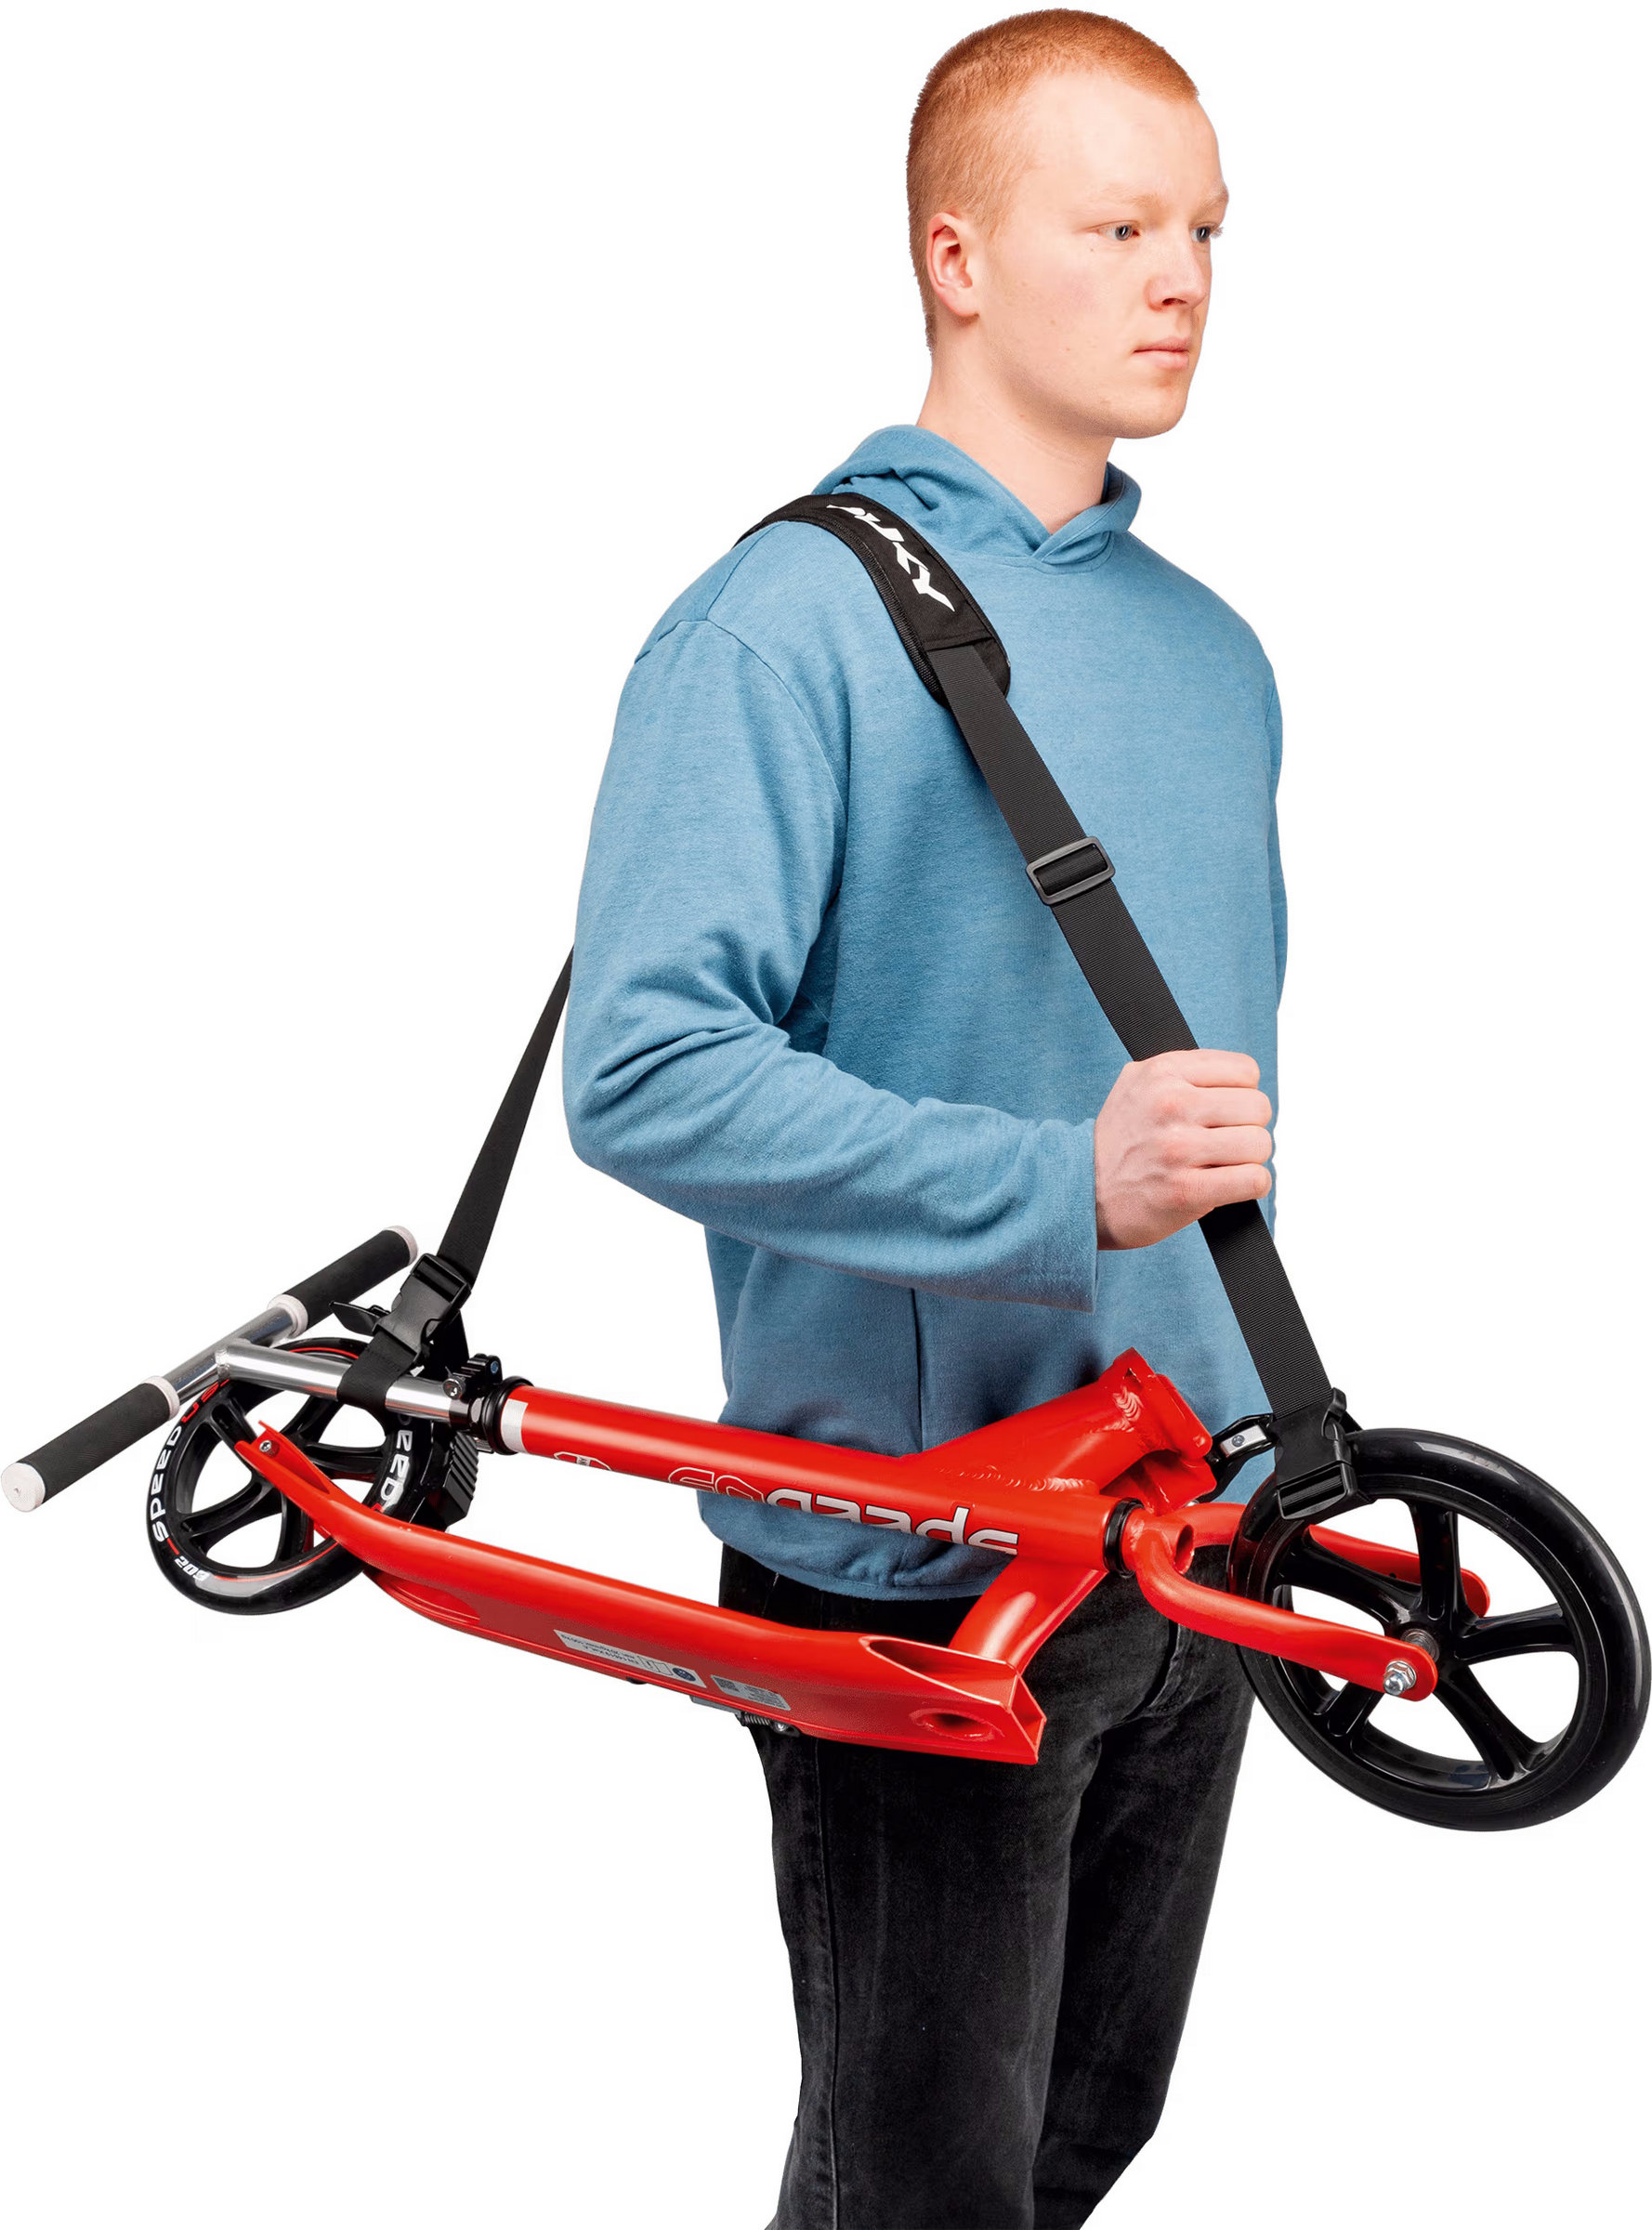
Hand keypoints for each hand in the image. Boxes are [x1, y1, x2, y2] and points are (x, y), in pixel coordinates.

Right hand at [1093, 1050, 1272, 1250]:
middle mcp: (1171, 1105)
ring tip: (1223, 1165)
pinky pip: (1254, 1180)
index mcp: (1163, 1072)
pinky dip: (1250, 1186)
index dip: (1241, 1095)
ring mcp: (1178, 1149)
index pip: (1246, 1072)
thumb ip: (1183, 1071)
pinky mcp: (1187, 1191)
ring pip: (1260, 1144)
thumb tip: (1238, 1075)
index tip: (1223, 1113)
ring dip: (1249, 1160)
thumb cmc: (1118, 1142)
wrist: (1080, 1193)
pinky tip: (1229, 1186)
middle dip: (1248, 1128)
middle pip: (1259, 1108)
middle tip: (1224, 1143)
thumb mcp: (1136, 1085)